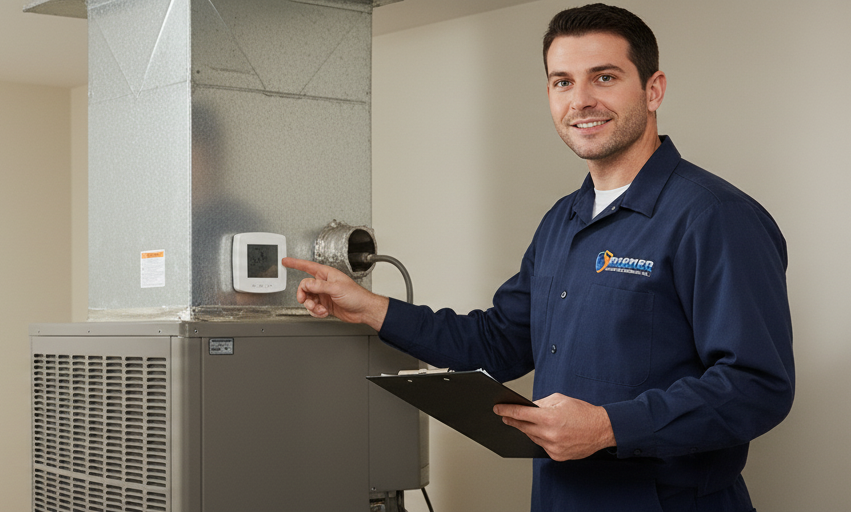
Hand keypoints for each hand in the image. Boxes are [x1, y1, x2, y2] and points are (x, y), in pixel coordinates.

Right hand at [281, 257, 389, 329]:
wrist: (363, 310)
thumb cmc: (356, 295)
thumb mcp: (336, 288)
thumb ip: (319, 286)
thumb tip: (306, 284)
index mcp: (327, 274)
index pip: (308, 266)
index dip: (295, 263)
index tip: (286, 261)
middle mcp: (324, 283)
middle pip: (304, 286)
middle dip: (303, 295)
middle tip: (305, 300)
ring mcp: (324, 294)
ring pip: (308, 299)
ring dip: (311, 306)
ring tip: (319, 309)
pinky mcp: (325, 305)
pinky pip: (313, 308)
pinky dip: (316, 312)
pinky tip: (323, 312)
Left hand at [494, 393, 615, 460]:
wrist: (601, 429)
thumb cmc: (583, 412)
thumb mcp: (560, 400)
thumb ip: (541, 403)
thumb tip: (528, 406)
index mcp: (549, 417)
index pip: (521, 413)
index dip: (507, 410)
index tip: (498, 409)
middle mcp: (549, 434)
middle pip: (523, 427)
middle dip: (513, 420)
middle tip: (505, 416)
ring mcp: (553, 447)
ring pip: (532, 437)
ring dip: (527, 430)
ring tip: (524, 422)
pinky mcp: (557, 456)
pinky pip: (542, 446)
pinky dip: (540, 439)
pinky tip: (542, 433)